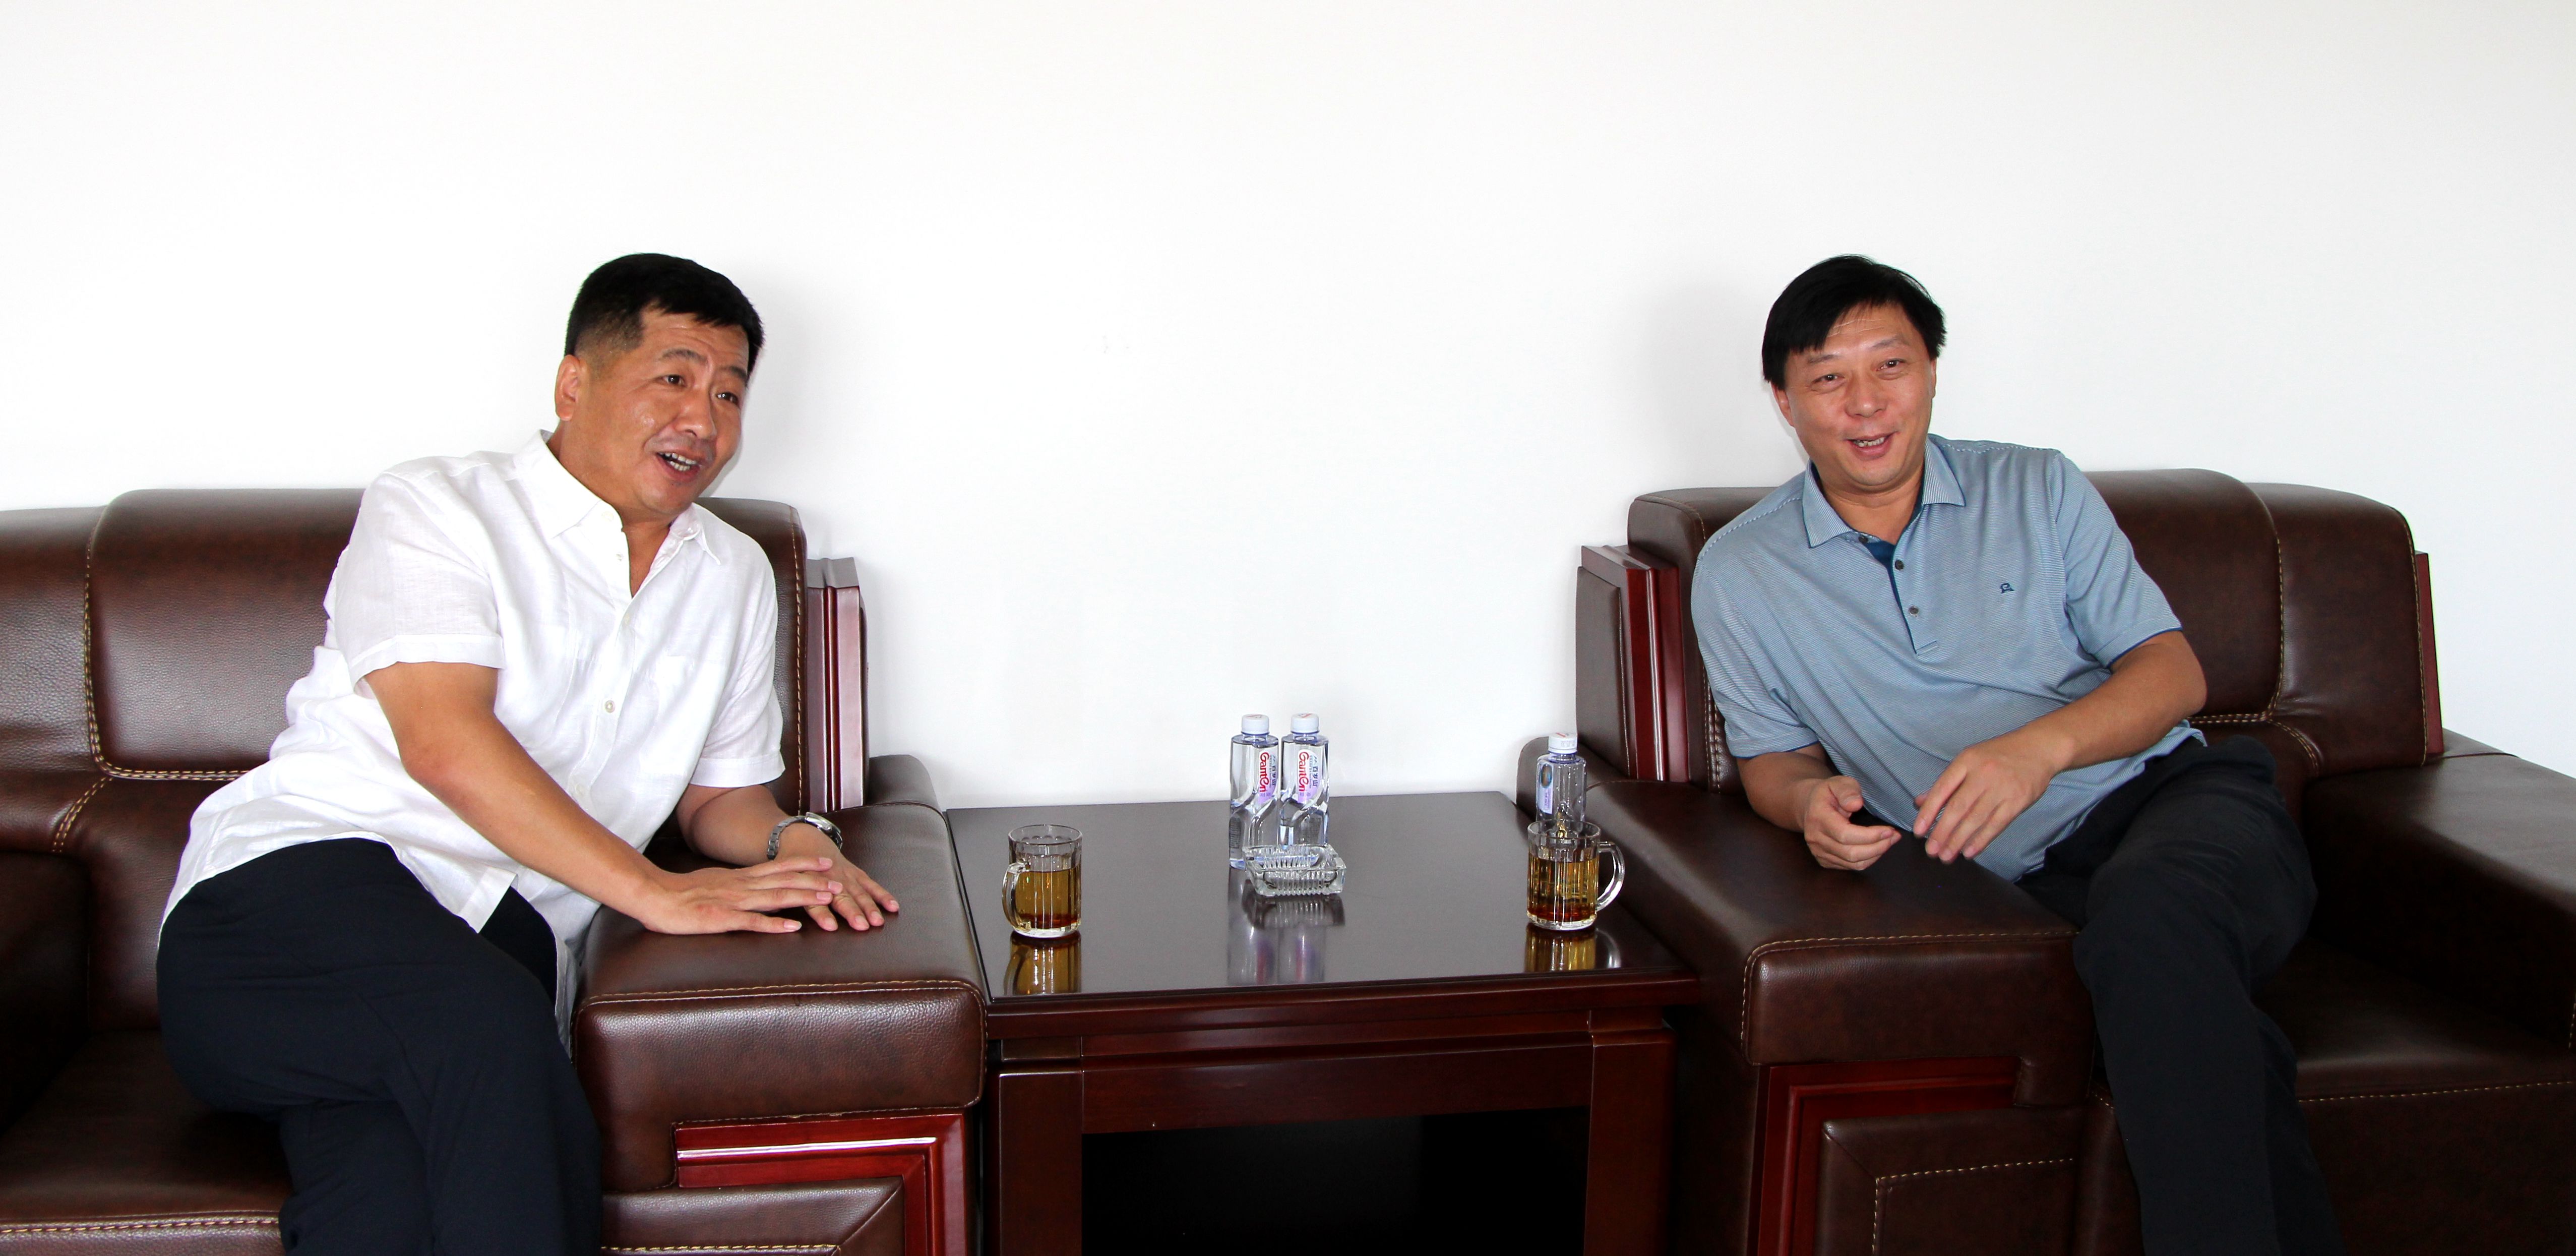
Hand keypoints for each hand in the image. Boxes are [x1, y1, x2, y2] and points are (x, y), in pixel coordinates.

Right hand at [632, 857, 843, 934]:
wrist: (653, 896)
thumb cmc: (680, 894)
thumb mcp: (713, 883)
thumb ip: (734, 885)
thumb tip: (752, 886)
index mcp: (739, 878)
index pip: (777, 867)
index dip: (803, 865)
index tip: (825, 863)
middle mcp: (740, 885)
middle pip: (783, 880)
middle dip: (813, 881)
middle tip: (839, 881)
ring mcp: (732, 901)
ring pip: (775, 897)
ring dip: (803, 898)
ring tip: (827, 899)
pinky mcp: (721, 918)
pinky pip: (752, 921)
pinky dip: (774, 923)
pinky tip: (793, 926)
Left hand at [777, 823, 900, 931]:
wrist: (804, 838)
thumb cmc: (791, 863)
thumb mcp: (782, 876)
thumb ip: (785, 893)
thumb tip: (780, 916)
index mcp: (809, 881)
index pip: (815, 900)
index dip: (822, 913)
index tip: (831, 926)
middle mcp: (830, 878)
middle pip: (842, 897)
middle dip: (852, 911)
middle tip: (861, 926)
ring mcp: (846, 875)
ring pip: (859, 891)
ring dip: (869, 906)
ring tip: (878, 921)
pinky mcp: (856, 873)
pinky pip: (871, 884)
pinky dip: (882, 895)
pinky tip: (893, 906)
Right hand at [1798, 775, 1900, 870]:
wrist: (1808, 806)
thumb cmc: (1827, 793)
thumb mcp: (1838, 783)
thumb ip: (1847, 791)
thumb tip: (1856, 804)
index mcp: (1818, 818)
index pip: (1845, 834)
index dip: (1870, 836)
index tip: (1889, 830)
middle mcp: (1816, 839)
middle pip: (1850, 853)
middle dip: (1878, 847)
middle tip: (1894, 837)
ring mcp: (1819, 852)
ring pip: (1853, 863)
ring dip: (1876, 854)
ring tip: (1889, 842)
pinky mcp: (1824, 861)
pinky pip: (1850, 867)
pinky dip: (1868, 859)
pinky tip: (1876, 848)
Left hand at [1913, 730, 2064, 862]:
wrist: (2038, 748)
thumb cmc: (1999, 755)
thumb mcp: (1969, 759)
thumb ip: (1946, 782)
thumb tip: (1920, 802)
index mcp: (1966, 761)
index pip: (1942, 789)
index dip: (1928, 812)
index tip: (1918, 831)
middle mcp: (1982, 774)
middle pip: (1957, 808)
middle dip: (1942, 832)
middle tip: (1931, 851)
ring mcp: (2001, 788)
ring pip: (1975, 819)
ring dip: (1958, 841)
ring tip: (1946, 856)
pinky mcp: (2017, 801)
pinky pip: (1996, 824)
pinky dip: (1981, 840)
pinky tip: (1969, 852)